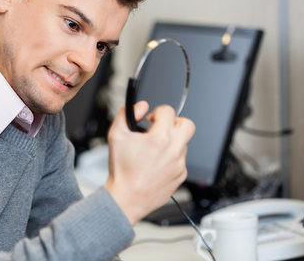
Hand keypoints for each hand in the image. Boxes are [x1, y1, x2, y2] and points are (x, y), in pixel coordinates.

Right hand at [105, 101, 194, 224]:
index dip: (156, 112)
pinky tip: (156, 163)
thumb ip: (126, 114)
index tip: (150, 120)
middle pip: (187, 124)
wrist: (127, 198)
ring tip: (154, 150)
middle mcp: (174, 150)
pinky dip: (171, 158)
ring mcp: (180, 164)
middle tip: (161, 129)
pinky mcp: (181, 175)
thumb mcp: (115, 135)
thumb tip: (141, 106)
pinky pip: (181, 160)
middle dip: (174, 122)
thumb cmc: (122, 169)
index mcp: (160, 138)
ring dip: (172, 141)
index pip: (168, 111)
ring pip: (184, 143)